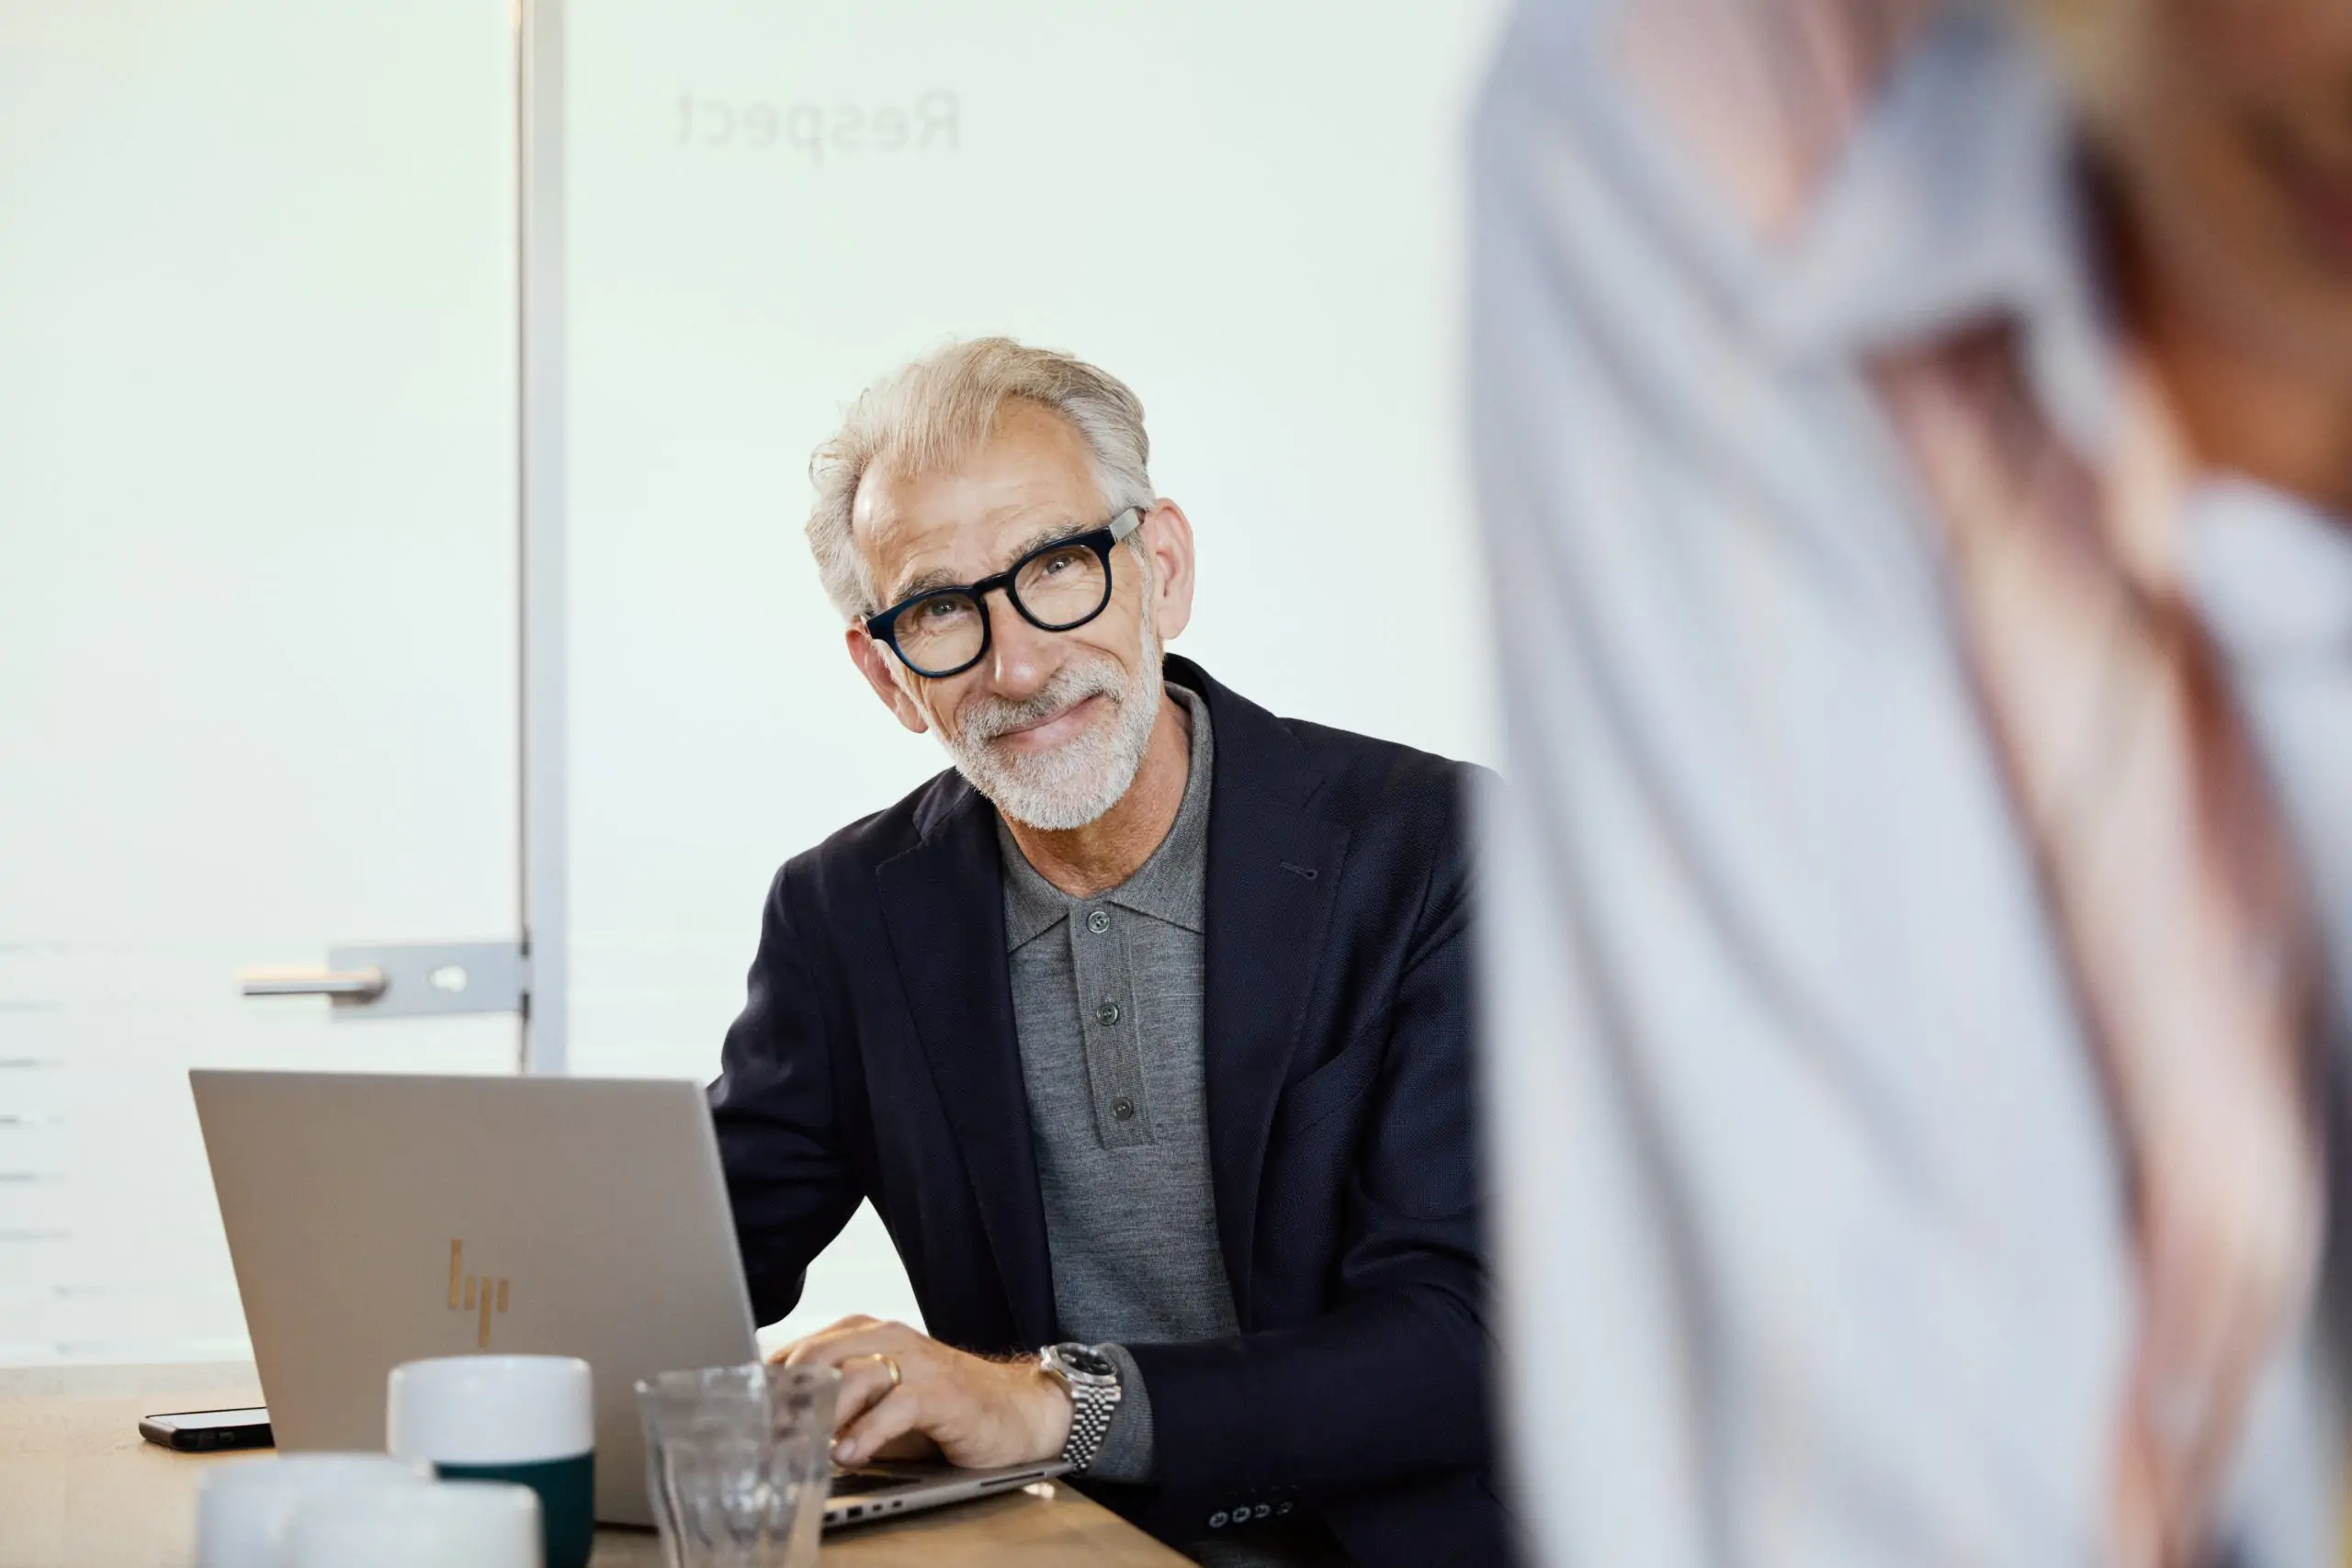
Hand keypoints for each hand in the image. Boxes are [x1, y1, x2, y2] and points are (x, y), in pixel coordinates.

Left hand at [772, 1315, 1071, 1469]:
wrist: (1013, 1412)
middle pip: (819, 1355)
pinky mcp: (942, 1392)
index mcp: (867, 1334)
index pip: (801, 1347)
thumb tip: (773, 1421)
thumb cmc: (938, 1408)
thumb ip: (834, 1402)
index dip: (768, 1381)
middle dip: (786, 1396)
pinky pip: (897, 1405)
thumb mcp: (877, 1401)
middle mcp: (889, 1339)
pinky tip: (849, 1453)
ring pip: (854, 1376)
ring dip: (820, 1415)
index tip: (742, 1413)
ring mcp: (917, 1362)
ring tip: (799, 1445)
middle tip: (762, 1432)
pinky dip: (866, 1432)